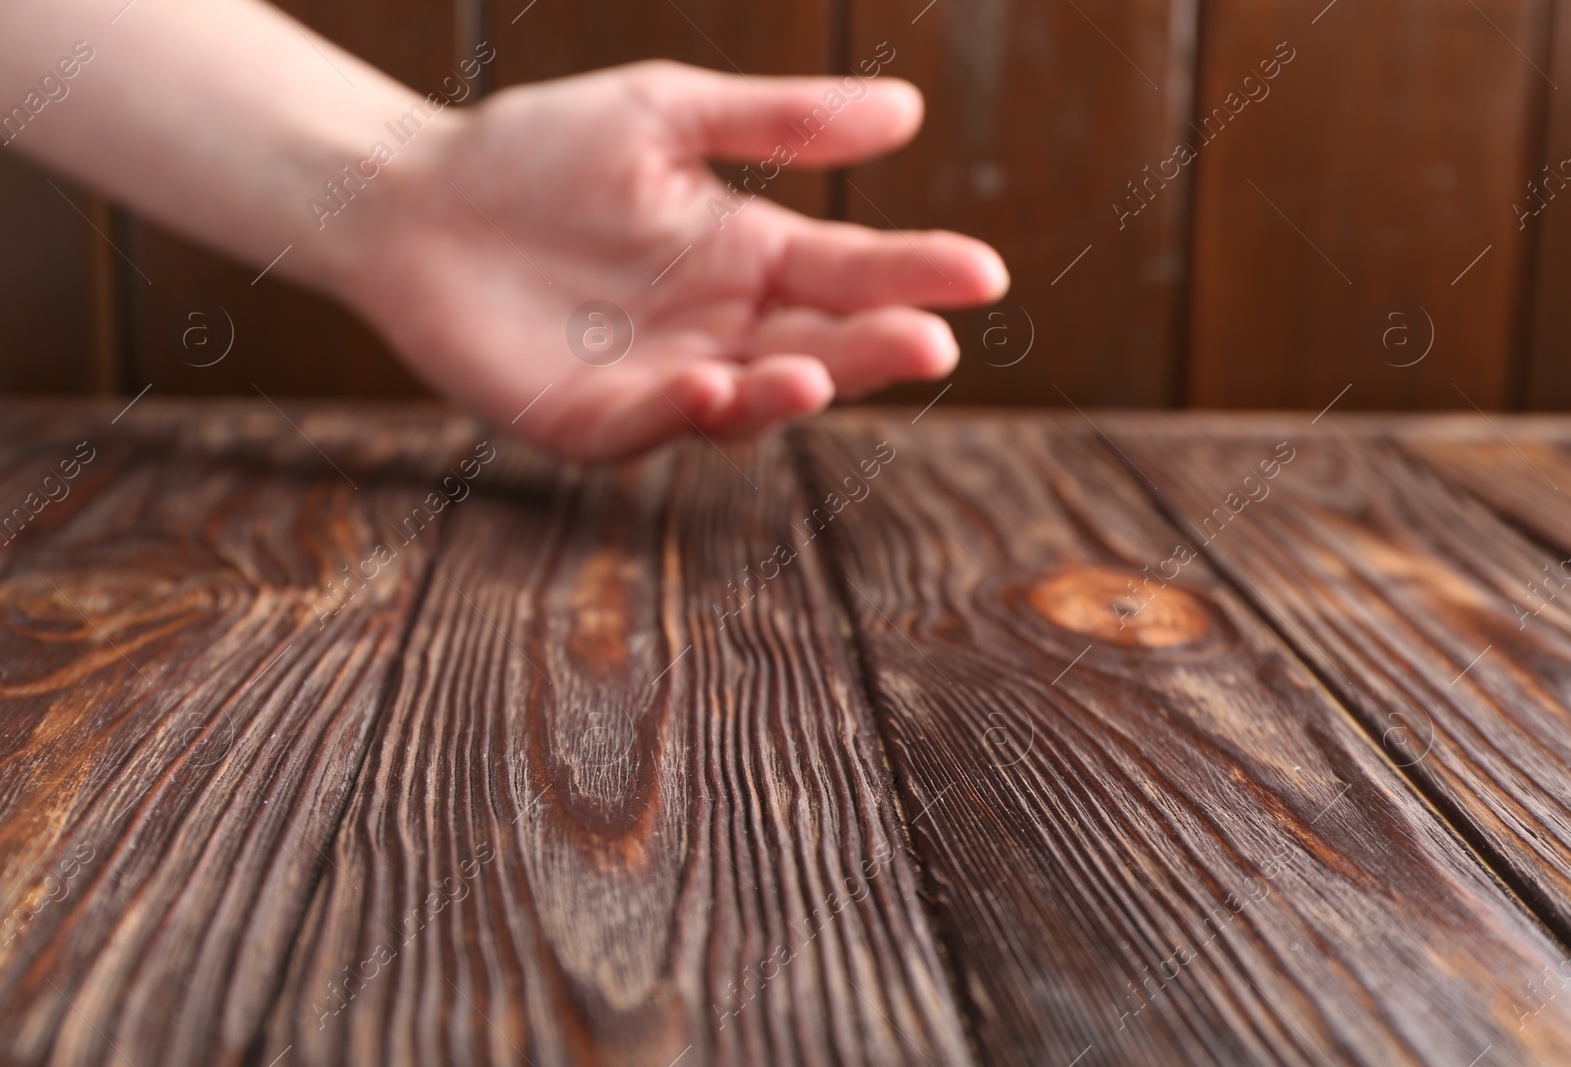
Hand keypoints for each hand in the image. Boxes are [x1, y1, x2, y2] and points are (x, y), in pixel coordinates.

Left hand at [333, 61, 1008, 460]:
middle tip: (931, 341)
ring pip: (744, 403)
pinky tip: (704, 384)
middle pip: (817, 346)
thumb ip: (780, 123)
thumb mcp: (666, 116)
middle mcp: (720, 330)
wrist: (414, 198)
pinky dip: (676, 413)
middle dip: (874, 348)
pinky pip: (644, 426)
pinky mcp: (588, 422)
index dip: (917, 272)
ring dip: (785, 395)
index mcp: (749, 257)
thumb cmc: (538, 151)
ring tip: (817, 374)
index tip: (983, 271)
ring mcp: (659, 382)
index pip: (852, 270)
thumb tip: (910, 111)